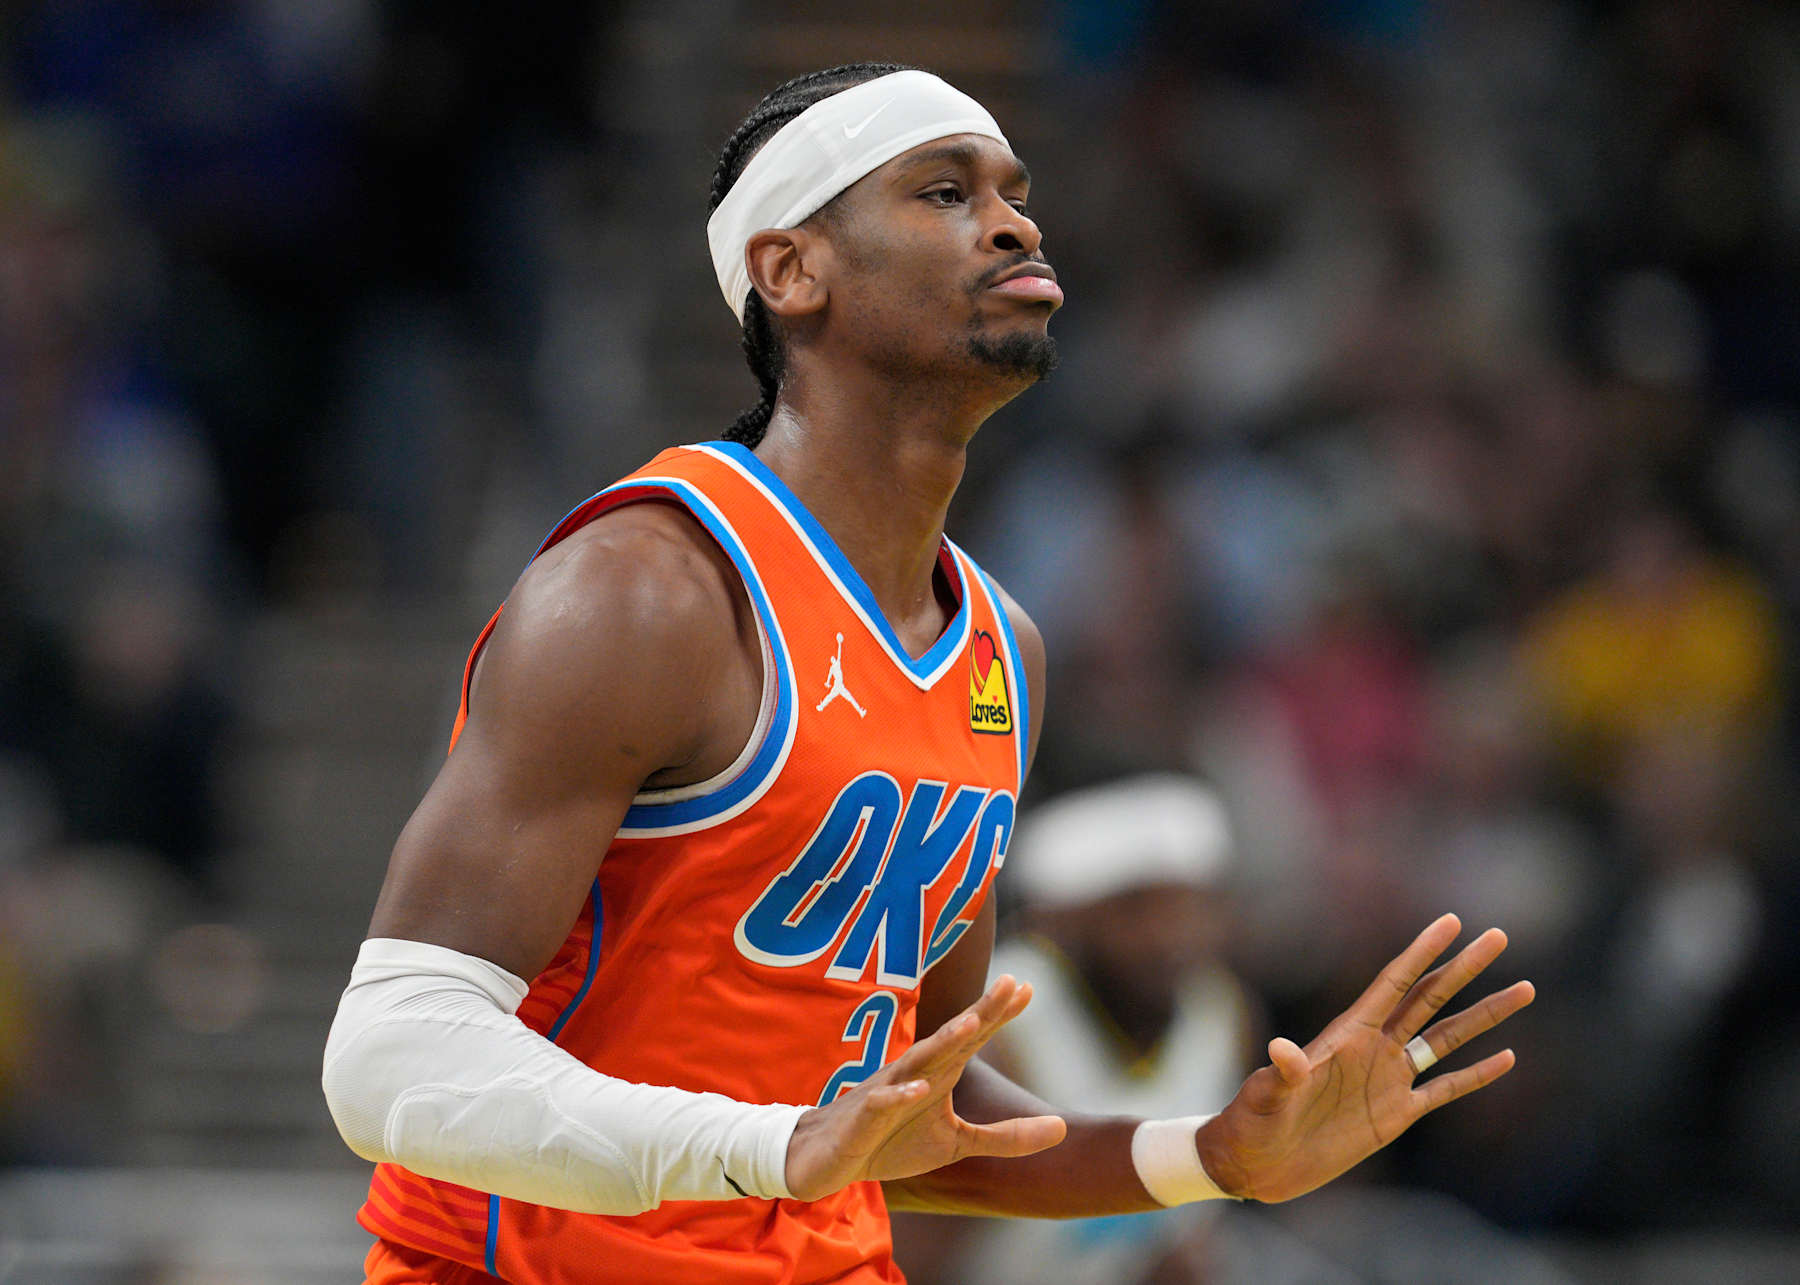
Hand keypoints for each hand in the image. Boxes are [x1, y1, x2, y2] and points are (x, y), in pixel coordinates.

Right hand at [784, 975, 1067, 1201]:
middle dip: (981, 1012)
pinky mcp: (863, 1118)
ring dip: (944, 1042)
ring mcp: (887, 1092)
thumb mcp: (956, 1143)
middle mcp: (914, 1074)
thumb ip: (1006, 1137)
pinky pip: (882, 1104)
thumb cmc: (890, 1142)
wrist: (826, 1159)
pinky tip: (920, 1089)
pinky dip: (899, 1096)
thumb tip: (1064, 1129)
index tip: (1028, 987)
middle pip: (951, 1039)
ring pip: (917, 1062)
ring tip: (973, 1023)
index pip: (972, 1039)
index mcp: (937, 1075)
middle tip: (1010, 983)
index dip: (998, 1014)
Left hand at [1199, 914, 1534, 1202]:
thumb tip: (1282, 1051)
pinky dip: (1477, 1074)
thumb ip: (1282, 1072)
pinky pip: (1446, 1088)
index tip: (1451, 921)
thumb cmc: (1255, 1121)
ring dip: (1485, 1014)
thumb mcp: (1267, 1094)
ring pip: (1447, 1038)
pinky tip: (1507, 1056)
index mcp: (1348, 1033)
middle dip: (1464, 968)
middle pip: (1429, 998)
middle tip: (1499, 937)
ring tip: (1525, 988)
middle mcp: (1374, 1048)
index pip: (1393, 983)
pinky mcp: (1397, 1114)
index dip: (1421, 951)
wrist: (1260, 1163)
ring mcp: (1389, 1078)